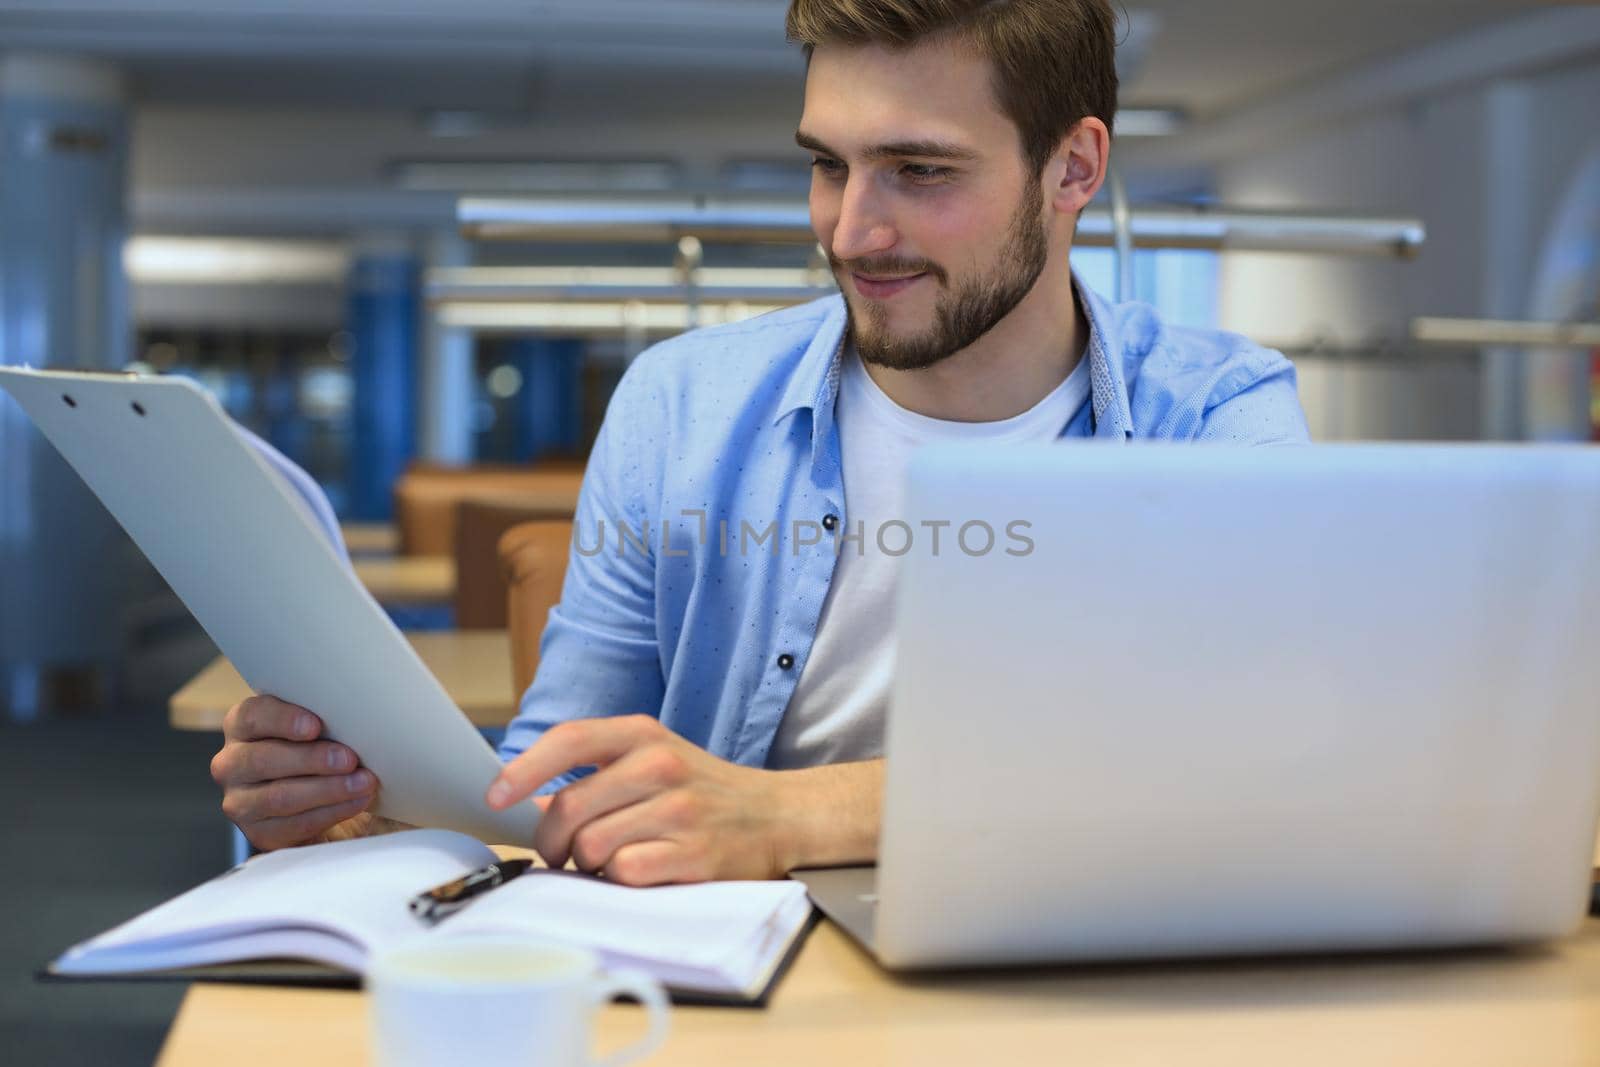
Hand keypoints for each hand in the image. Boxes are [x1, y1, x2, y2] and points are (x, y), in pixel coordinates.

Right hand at [210, 695, 380, 850]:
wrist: (323, 801)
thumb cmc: (323, 751)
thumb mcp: (319, 728)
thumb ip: (324, 719)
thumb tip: (358, 714)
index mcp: (242, 727)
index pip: (251, 717)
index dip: (282, 719)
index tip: (315, 726)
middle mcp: (232, 764)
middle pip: (263, 759)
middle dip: (312, 759)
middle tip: (350, 759)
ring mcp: (240, 802)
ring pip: (279, 797)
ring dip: (327, 789)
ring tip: (362, 783)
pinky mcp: (260, 833)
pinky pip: (294, 825)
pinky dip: (331, 812)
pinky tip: (356, 802)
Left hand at [485, 715, 799, 885]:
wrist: (780, 815)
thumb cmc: (703, 791)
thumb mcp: (654, 759)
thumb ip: (596, 773)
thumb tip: (525, 801)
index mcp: (644, 734)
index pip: (569, 739)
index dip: (524, 769)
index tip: (495, 795)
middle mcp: (661, 765)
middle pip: (569, 807)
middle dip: (552, 839)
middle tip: (562, 852)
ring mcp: (679, 810)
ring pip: (591, 846)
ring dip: (589, 863)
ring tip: (612, 859)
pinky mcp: (694, 854)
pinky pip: (624, 874)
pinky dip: (620, 880)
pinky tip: (640, 872)